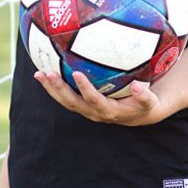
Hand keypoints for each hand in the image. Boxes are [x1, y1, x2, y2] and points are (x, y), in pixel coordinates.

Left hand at [33, 68, 166, 125]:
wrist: (137, 114)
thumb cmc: (143, 104)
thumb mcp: (149, 102)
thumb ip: (145, 96)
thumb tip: (138, 86)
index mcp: (109, 111)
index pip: (94, 100)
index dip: (85, 89)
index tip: (77, 73)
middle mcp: (93, 112)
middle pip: (72, 102)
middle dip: (59, 89)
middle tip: (48, 73)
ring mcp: (84, 109)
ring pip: (64, 101)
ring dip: (50, 88)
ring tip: (39, 73)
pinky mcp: (80, 104)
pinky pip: (64, 96)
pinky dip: (53, 87)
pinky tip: (43, 73)